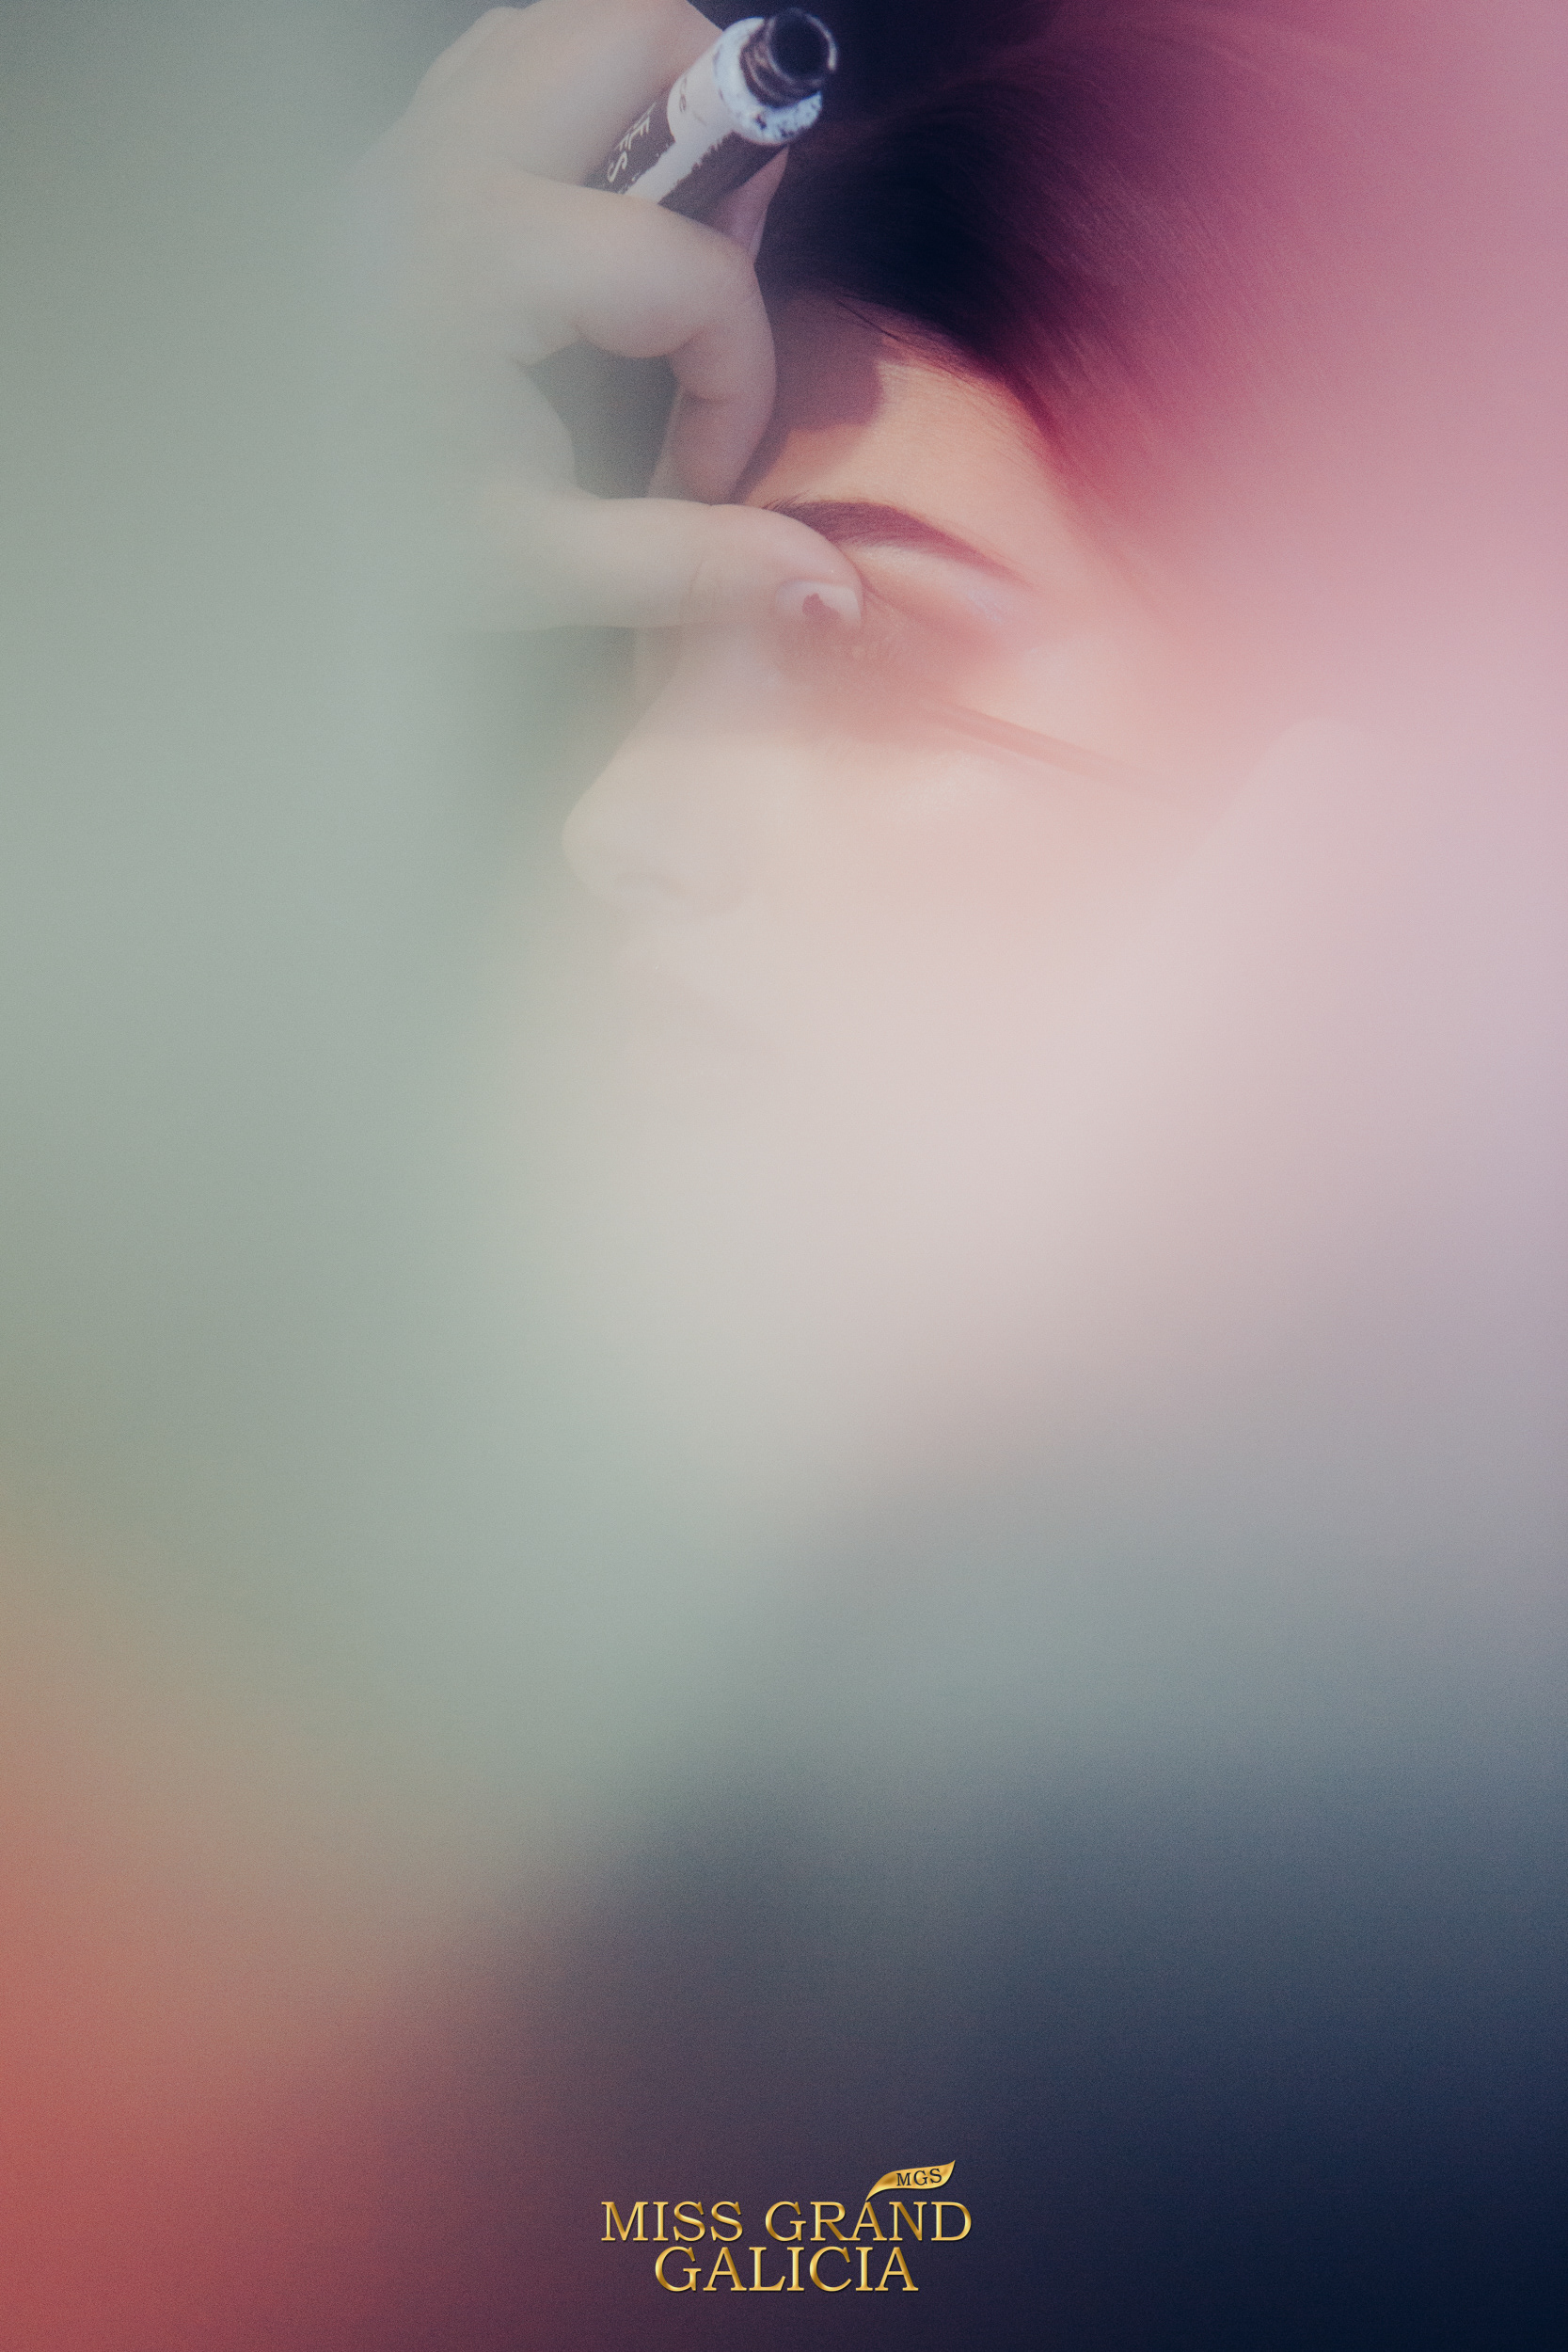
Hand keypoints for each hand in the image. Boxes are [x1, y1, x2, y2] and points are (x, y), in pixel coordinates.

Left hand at [349, 0, 860, 630]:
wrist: (241, 513)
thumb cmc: (368, 535)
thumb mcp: (533, 569)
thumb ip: (688, 567)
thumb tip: (828, 588)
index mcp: (478, 259)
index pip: (691, 267)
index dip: (738, 376)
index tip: (703, 467)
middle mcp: (441, 164)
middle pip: (644, 38)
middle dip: (726, 143)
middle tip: (717, 274)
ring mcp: (411, 140)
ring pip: (578, 24)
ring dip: (656, 107)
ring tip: (660, 246)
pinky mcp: (398, 150)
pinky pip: (516, 59)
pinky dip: (582, 107)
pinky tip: (593, 218)